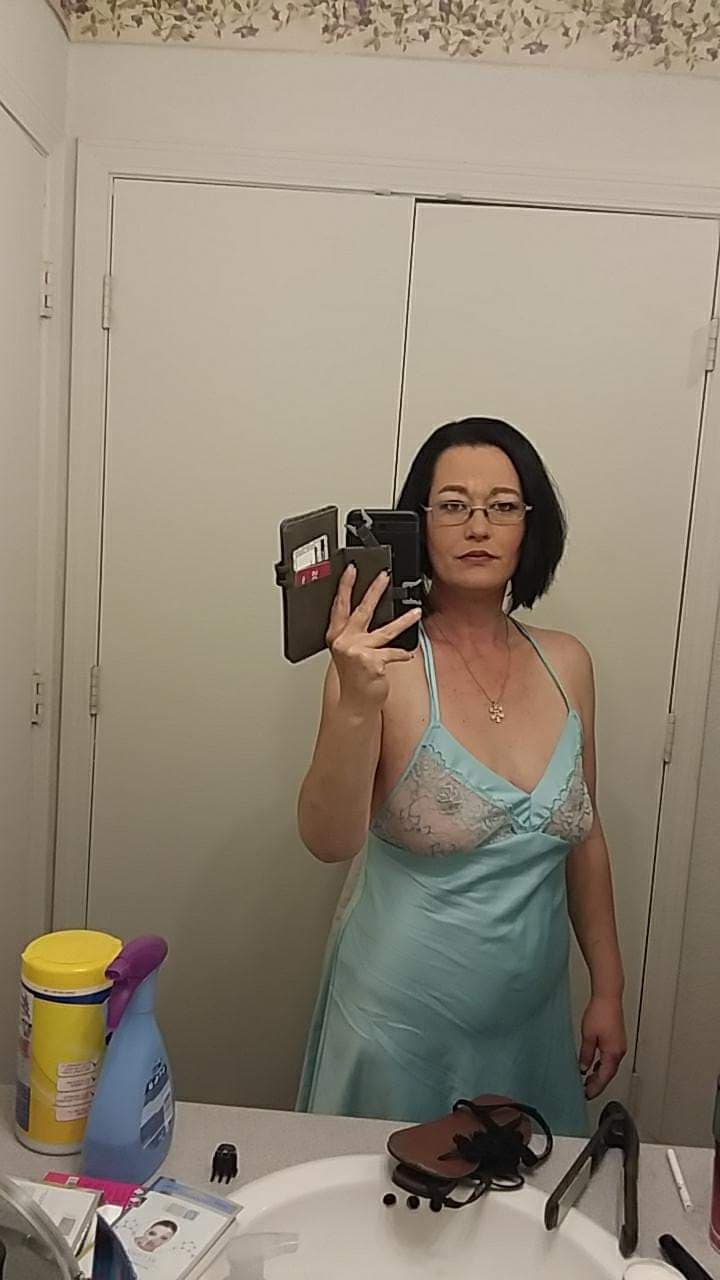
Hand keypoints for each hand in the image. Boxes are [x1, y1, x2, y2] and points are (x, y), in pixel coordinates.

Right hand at [326, 565, 420, 714]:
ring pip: (385, 630)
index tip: (352, 569)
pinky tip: (407, 654)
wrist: (354, 702)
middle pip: (362, 610)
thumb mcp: (346, 651)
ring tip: (415, 613)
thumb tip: (369, 609)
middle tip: (384, 576)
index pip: (339, 605)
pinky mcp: (372, 662)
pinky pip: (392, 652)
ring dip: (403, 621)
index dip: (345, 586)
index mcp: (336, 635)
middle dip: (374, 590)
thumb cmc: (353, 677)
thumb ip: (353, 632)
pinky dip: (401, 654)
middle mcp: (344, 641)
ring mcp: (358, 651)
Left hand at [579, 995, 625, 1099]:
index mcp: (613, 1053)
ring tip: (588, 1081)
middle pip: (608, 1074)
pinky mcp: (617, 1040)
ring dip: (600, 1075)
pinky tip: (594, 1065)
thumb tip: (584, 1068)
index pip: (604, 1077)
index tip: (587, 1095)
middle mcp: (619, 1051)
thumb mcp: (588, 1036)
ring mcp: (619, 1046)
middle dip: (598, 1084)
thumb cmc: (600, 1012)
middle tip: (586, 1091)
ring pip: (610, 1066)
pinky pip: (610, 1058)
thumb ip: (586, 1055)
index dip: (595, 1088)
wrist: (608, 997)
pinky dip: (602, 1065)